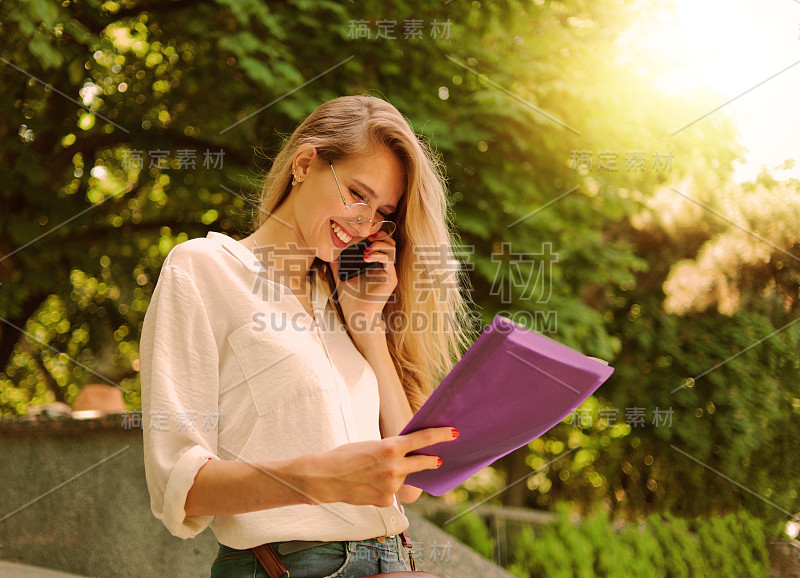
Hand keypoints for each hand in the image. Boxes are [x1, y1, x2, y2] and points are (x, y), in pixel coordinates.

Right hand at [301, 426, 457, 507]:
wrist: (326, 478)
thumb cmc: (346, 456)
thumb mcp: (373, 445)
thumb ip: (393, 449)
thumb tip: (410, 453)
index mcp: (391, 447)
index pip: (424, 439)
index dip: (441, 435)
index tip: (453, 433)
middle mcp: (395, 467)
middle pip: (423, 462)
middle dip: (432, 460)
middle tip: (439, 459)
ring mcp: (392, 486)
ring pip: (404, 478)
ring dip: (397, 475)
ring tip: (373, 472)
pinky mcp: (387, 500)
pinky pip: (393, 491)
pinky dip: (385, 487)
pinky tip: (369, 485)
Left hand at [329, 232, 396, 331]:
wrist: (357, 315)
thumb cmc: (350, 299)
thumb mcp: (341, 276)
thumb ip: (337, 264)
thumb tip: (328, 252)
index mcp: (375, 264)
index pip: (378, 242)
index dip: (372, 235)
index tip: (360, 232)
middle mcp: (384, 267)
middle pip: (389, 242)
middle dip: (379, 235)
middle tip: (367, 235)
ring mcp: (389, 272)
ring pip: (391, 248)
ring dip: (379, 244)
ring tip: (366, 248)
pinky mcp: (391, 278)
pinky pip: (388, 261)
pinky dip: (378, 255)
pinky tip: (365, 257)